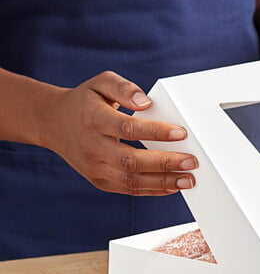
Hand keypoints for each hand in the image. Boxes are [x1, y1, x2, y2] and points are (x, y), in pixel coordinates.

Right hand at [40, 71, 197, 195]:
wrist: (53, 123)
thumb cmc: (85, 101)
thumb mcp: (101, 83)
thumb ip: (124, 88)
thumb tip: (146, 103)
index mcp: (94, 120)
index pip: (128, 129)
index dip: (156, 132)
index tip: (181, 133)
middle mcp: (93, 147)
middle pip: (131, 161)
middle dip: (165, 163)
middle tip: (191, 162)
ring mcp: (95, 167)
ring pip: (131, 181)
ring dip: (163, 182)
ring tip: (188, 180)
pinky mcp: (99, 180)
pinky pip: (128, 189)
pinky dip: (152, 190)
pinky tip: (173, 186)